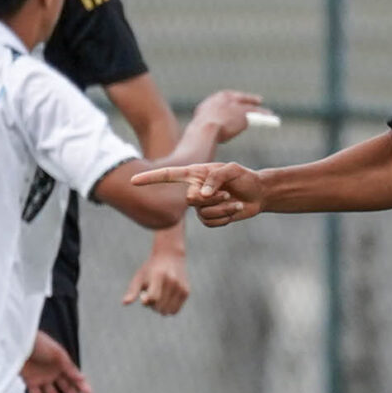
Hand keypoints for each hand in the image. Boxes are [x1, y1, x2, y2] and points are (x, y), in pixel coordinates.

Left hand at [20, 329, 90, 392]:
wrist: (19, 341)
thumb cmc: (40, 344)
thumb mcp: (58, 354)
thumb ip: (69, 368)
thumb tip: (82, 378)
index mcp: (61, 363)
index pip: (73, 377)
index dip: (81, 385)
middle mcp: (52, 372)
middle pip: (64, 387)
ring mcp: (41, 378)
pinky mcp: (29, 382)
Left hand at [122, 243, 189, 313]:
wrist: (170, 256)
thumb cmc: (150, 268)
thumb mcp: (140, 277)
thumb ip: (132, 291)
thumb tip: (124, 303)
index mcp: (159, 276)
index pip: (153, 298)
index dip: (146, 301)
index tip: (144, 294)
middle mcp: (172, 282)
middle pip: (160, 307)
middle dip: (152, 306)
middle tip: (152, 295)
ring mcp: (181, 287)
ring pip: (168, 311)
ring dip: (161, 309)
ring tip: (159, 298)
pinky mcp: (186, 291)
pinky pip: (175, 310)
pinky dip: (168, 309)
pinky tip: (166, 299)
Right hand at [133, 161, 264, 226]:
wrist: (258, 193)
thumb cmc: (244, 177)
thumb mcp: (233, 170)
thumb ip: (215, 177)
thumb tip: (200, 195)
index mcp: (194, 174)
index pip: (168, 176)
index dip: (150, 179)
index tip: (133, 181)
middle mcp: (194, 189)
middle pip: (191, 199)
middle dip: (212, 198)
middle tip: (226, 192)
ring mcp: (201, 206)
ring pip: (203, 213)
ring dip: (222, 208)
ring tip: (233, 200)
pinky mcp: (210, 218)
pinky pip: (211, 223)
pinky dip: (226, 216)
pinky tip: (234, 209)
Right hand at [194, 90, 264, 144]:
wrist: (205, 129)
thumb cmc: (200, 131)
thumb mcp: (202, 124)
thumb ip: (210, 122)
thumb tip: (212, 129)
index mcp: (214, 100)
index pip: (226, 97)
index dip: (235, 99)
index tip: (238, 101)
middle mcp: (226, 99)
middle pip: (241, 98)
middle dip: (249, 99)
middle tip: (257, 100)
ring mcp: (236, 105)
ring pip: (251, 106)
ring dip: (260, 110)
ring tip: (267, 113)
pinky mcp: (244, 113)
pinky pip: (257, 112)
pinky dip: (264, 114)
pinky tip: (270, 116)